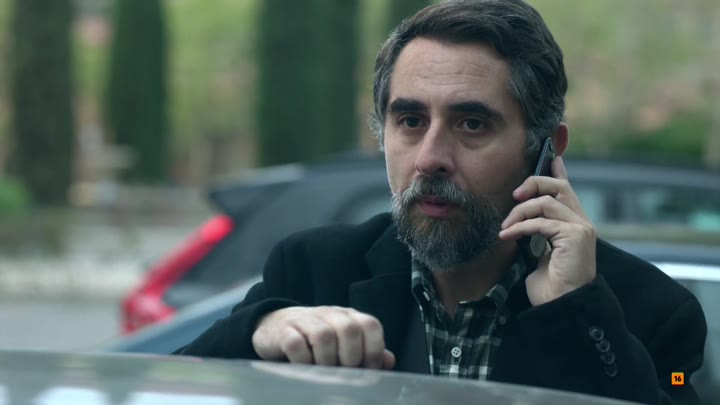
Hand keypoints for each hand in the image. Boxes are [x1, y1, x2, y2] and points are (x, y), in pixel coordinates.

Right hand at [251, 306, 395, 369]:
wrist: (274, 326)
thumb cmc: (314, 338)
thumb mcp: (342, 342)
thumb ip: (366, 351)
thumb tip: (388, 360)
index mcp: (348, 316)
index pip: (370, 325)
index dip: (374, 351)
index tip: (367, 370)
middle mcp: (329, 314)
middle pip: (349, 329)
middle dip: (351, 357)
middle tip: (344, 372)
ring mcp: (305, 320)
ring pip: (324, 336)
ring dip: (327, 361)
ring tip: (323, 372)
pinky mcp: (284, 331)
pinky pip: (296, 345)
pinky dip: (303, 361)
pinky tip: (304, 368)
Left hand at [499, 156, 596, 305]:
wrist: (561, 308)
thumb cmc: (549, 286)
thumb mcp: (538, 252)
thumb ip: (536, 231)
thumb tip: (519, 216)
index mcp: (575, 225)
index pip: (567, 190)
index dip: (558, 171)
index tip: (549, 157)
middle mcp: (582, 223)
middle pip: (559, 187)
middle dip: (533, 183)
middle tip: (514, 196)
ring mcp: (582, 229)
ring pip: (547, 202)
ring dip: (519, 212)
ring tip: (505, 228)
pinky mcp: (576, 237)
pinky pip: (541, 222)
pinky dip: (520, 227)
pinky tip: (507, 236)